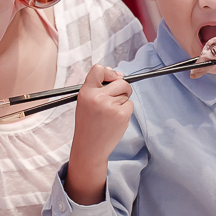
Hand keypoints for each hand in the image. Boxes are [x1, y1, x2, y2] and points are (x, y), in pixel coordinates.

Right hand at [64, 65, 131, 204]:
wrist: (90, 146)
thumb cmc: (87, 124)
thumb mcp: (85, 102)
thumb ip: (98, 87)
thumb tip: (117, 73)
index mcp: (86, 92)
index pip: (98, 69)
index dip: (108, 72)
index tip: (112, 77)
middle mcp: (98, 97)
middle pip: (120, 81)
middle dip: (122, 88)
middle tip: (114, 98)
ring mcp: (111, 106)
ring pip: (126, 94)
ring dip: (122, 101)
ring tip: (110, 113)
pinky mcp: (122, 115)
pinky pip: (130, 105)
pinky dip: (125, 111)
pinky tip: (115, 119)